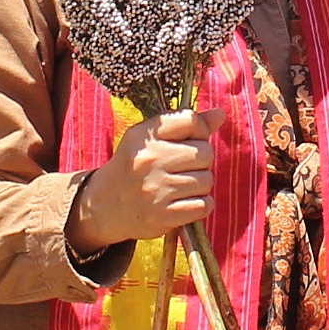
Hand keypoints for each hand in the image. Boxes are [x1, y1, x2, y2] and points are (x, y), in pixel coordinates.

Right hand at [73, 108, 216, 254]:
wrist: (108, 204)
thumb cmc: (137, 165)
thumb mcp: (153, 139)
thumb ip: (187, 125)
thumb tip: (221, 114)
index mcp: (145, 136)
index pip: (190, 120)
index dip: (199, 130)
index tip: (191, 140)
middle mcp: (150, 160)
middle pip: (205, 153)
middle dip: (201, 161)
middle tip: (184, 168)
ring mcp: (156, 189)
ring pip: (206, 181)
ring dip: (200, 185)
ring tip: (181, 186)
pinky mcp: (163, 215)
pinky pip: (204, 205)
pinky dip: (200, 205)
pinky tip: (184, 202)